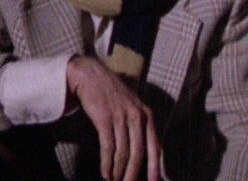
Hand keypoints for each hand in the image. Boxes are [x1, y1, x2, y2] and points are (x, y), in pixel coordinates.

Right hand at [66, 56, 160, 180]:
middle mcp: (137, 116)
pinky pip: (108, 147)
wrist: (92, 76)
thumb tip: (144, 155)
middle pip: (139, 153)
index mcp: (148, 115)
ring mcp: (121, 117)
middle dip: (133, 174)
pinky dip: (107, 164)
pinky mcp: (105, 118)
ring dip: (118, 172)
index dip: (155, 167)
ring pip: (123, 153)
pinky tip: (106, 173)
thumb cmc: (113, 95)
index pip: (155, 146)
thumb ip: (140, 128)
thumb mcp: (133, 108)